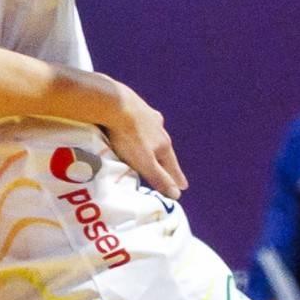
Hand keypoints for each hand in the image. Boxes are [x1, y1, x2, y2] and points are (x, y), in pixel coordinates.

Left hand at [98, 80, 186, 200]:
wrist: (115, 104)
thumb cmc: (129, 137)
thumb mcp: (144, 162)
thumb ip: (159, 178)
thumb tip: (177, 195)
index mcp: (163, 144)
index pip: (172, 166)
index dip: (176, 177)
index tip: (183, 187)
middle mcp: (159, 129)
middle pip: (164, 148)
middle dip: (165, 159)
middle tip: (169, 167)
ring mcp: (147, 116)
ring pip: (153, 132)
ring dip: (154, 141)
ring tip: (154, 147)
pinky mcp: (134, 105)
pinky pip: (140, 120)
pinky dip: (141, 126)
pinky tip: (138, 124)